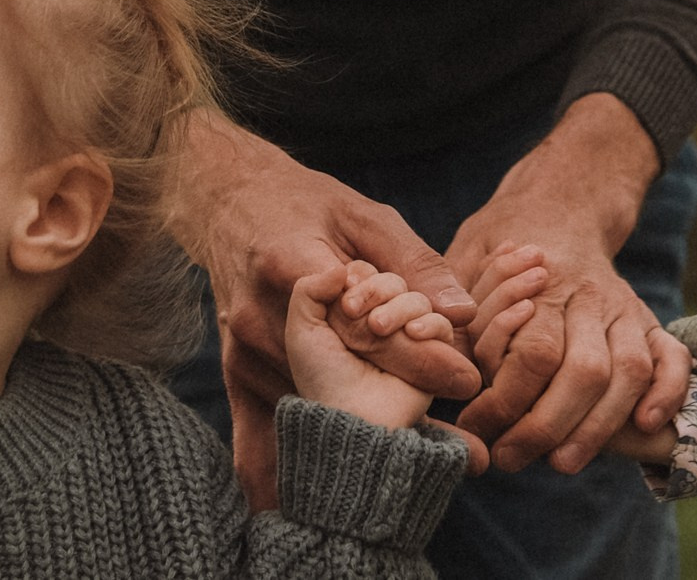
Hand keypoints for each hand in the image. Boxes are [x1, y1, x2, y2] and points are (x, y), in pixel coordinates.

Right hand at [164, 112, 483, 505]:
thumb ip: (414, 262)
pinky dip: (296, 458)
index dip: (418, 354)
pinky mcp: (234, 370)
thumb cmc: (307, 203)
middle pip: (342, 369)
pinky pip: (262, 429)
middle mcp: (262, 314)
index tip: (467, 382)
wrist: (227, 204)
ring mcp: (243, 348)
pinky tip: (320, 492)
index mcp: (292, 264)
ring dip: (365, 422)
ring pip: (317, 399)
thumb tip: (462, 312)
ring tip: (427, 455)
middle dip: (403, 398)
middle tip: (469, 448)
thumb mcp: (364, 215)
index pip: (362, 319)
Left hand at [287, 263, 452, 430]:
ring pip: (417, 298)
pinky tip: (412, 332)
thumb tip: (342, 269)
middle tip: (353, 312)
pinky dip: (430, 323)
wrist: (347, 416)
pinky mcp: (430, 355)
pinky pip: (443, 326)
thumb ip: (310, 288)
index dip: (358, 278)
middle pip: (393, 281)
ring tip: (377, 329)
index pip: (366, 272)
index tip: (343, 300)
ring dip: (399, 307)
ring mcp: (406, 336)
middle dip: (376, 289)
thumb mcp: (302, 329)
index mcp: (353, 311)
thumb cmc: (322, 376)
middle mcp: (381, 319)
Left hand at [444, 96, 693, 474]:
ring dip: (599, 426)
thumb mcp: (467, 256)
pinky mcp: (648, 319)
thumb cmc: (503, 238)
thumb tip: (446, 363)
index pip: (535, 352)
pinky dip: (667, 392)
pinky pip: (672, 356)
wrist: (563, 200)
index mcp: (544, 280)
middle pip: (586, 371)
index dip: (506, 400)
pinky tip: (644, 426)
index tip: (474, 425)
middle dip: (548, 426)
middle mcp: (591, 295)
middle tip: (510, 458)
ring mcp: (626, 307)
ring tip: (562, 462)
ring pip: (629, 371)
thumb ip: (460, 309)